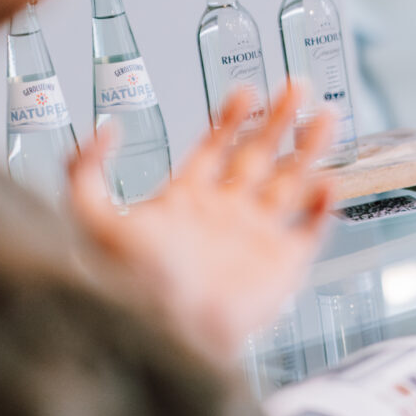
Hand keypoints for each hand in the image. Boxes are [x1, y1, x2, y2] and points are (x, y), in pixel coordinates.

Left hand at [69, 82, 335, 365]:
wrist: (170, 329)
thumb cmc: (131, 283)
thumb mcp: (91, 218)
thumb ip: (86, 170)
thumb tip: (103, 129)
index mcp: (185, 202)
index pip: (214, 148)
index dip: (230, 118)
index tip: (245, 91)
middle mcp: (224, 215)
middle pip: (258, 156)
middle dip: (278, 120)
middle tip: (296, 86)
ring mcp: (256, 239)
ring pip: (290, 183)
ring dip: (308, 150)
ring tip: (326, 115)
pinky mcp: (283, 266)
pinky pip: (310, 231)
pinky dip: (323, 208)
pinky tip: (330, 181)